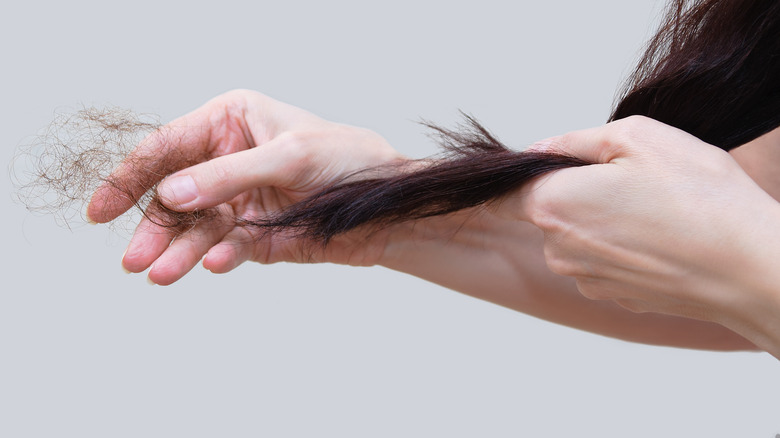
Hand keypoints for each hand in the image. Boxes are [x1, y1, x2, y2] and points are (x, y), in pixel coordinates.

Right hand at [88, 89, 402, 284]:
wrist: (388, 203)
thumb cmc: (347, 158)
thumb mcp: (290, 157)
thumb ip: (230, 175)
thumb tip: (170, 194)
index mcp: (230, 123)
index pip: (167, 148)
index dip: (130, 177)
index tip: (99, 210)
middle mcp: (227, 161)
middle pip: (174, 195)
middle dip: (153, 227)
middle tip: (134, 259)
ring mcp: (239, 200)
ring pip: (196, 228)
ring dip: (178, 251)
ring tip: (162, 274)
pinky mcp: (255, 235)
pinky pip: (227, 247)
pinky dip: (218, 256)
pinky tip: (210, 265)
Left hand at [509, 116, 779, 352]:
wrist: (750, 268)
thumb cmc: (698, 197)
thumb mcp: (637, 137)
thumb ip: (575, 141)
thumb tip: (541, 149)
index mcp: (552, 205)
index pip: (503, 195)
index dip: (521, 177)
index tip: (545, 168)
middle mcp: (558, 249)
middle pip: (548, 212)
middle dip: (578, 192)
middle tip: (631, 179)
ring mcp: (586, 278)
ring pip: (579, 237)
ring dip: (605, 220)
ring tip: (657, 210)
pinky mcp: (614, 297)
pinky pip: (605, 260)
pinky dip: (625, 247)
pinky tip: (664, 238)